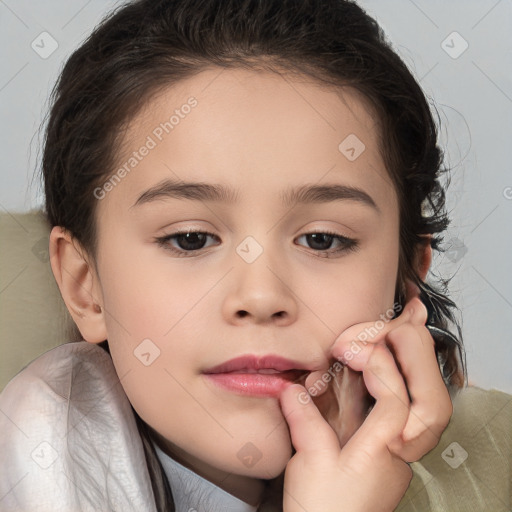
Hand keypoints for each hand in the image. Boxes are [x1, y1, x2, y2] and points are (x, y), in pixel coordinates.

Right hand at [279, 281, 452, 511]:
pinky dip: (410, 366)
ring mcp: (403, 443)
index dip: (376, 367)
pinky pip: (413, 396)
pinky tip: (401, 344)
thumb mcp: (310, 463)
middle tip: (398, 319)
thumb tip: (291, 388)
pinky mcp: (394, 437)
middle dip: (415, 354)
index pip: (398, 402)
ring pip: (430, 398)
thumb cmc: (325, 510)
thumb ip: (304, 421)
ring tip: (411, 316)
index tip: (346, 347)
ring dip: (420, 356)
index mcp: (384, 454)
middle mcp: (403, 448)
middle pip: (432, 398)